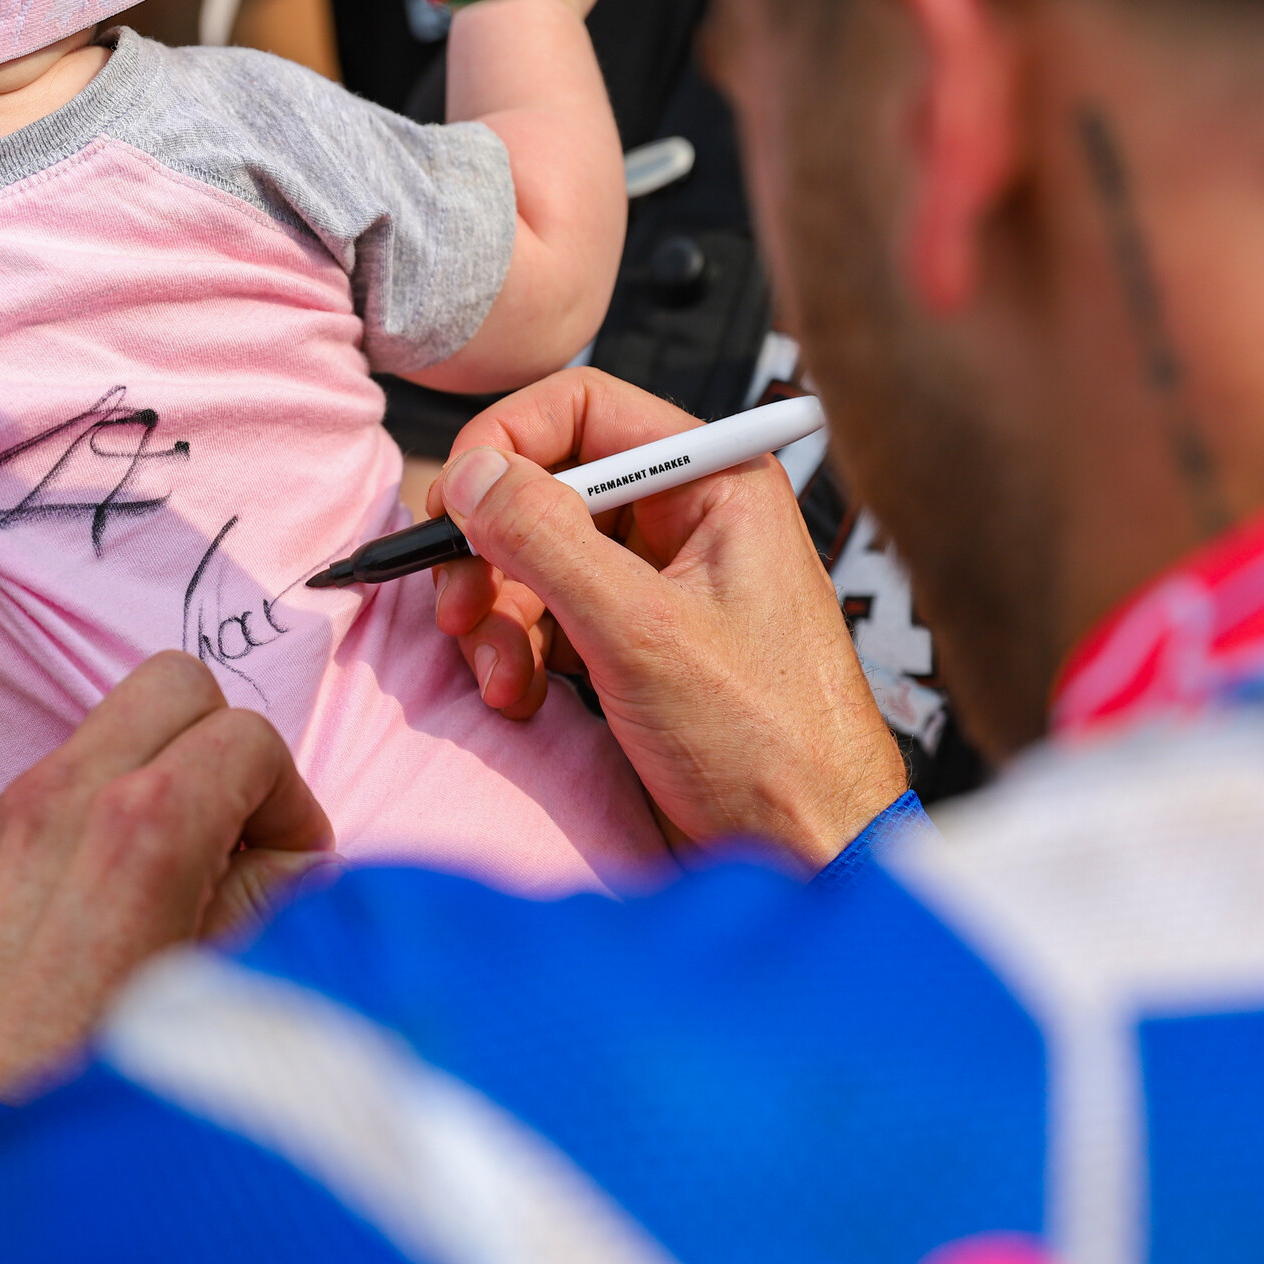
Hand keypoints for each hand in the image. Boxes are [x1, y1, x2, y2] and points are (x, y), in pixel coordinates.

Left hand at [0, 653, 335, 1102]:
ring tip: (108, 920)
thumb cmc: (92, 1110)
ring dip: (107, 813)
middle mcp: (46, 806)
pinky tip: (22, 959)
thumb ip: (268, 905)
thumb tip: (293, 859)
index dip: (283, 797)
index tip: (281, 859)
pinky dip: (19, 870)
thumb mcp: (217, 1003)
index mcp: (143, 832)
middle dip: (208, 748)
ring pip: (67, 763)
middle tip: (217, 837)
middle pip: (165, 688)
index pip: (247, 734)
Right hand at [430, 369, 907, 870]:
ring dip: (497, 617)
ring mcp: (655, 585)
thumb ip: (547, 539)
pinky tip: (523, 699)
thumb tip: (470, 473)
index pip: (583, 409)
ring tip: (502, 678)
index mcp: (713, 484)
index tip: (456, 504)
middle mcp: (684, 521)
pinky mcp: (631, 644)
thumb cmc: (768, 746)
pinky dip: (517, 654)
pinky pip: (544, 618)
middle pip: (544, 488)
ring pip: (531, 559)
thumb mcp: (640, 631)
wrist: (808, 854)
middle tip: (459, 606)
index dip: (505, 445)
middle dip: (490, 551)